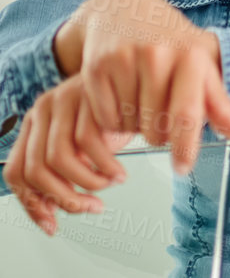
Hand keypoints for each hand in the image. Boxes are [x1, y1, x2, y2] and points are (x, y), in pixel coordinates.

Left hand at [2, 75, 131, 234]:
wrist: (135, 84)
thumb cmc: (107, 120)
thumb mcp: (77, 147)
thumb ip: (60, 172)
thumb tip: (52, 209)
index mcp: (32, 123)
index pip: (15, 172)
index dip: (32, 204)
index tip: (52, 223)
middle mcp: (42, 109)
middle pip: (36, 170)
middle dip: (65, 199)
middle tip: (90, 206)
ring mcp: (64, 98)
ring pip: (59, 159)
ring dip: (87, 183)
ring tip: (107, 185)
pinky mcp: (88, 93)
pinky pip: (89, 143)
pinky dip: (105, 166)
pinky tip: (118, 173)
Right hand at [53, 0, 229, 172]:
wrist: (124, 11)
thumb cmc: (169, 42)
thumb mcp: (200, 64)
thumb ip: (221, 104)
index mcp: (189, 55)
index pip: (186, 115)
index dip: (184, 147)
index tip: (182, 167)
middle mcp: (157, 54)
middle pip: (155, 131)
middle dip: (158, 131)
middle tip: (159, 106)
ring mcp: (124, 59)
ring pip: (129, 128)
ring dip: (134, 124)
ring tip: (139, 95)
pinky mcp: (96, 68)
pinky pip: (104, 120)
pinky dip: (112, 118)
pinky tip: (120, 94)